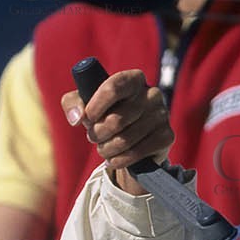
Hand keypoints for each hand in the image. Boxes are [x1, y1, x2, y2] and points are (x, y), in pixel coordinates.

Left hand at [60, 69, 172, 195]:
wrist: (131, 138)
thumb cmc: (105, 113)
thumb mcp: (85, 104)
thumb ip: (73, 103)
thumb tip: (77, 118)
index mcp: (132, 79)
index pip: (113, 88)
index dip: (95, 107)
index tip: (85, 120)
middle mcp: (151, 93)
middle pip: (117, 120)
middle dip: (97, 134)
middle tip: (93, 137)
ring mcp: (162, 114)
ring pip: (125, 139)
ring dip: (106, 149)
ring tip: (103, 148)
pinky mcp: (166, 135)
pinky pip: (137, 152)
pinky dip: (119, 160)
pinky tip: (114, 159)